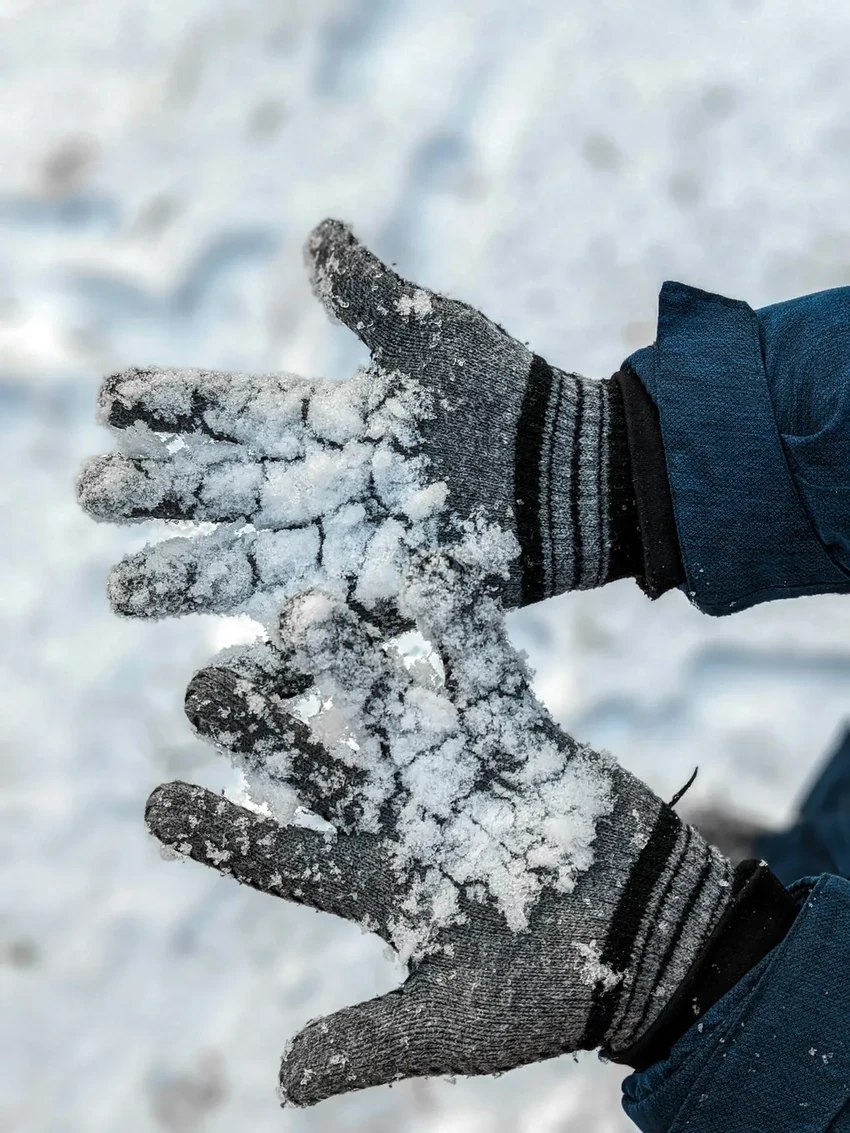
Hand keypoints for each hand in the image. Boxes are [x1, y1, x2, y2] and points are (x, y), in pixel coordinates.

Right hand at [77, 221, 637, 625]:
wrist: (569, 473)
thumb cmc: (506, 397)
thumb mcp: (436, 334)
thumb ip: (372, 294)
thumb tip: (316, 234)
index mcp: (326, 420)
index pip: (233, 411)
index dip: (173, 406)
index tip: (110, 402)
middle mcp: (321, 487)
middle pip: (222, 491)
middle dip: (156, 493)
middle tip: (91, 492)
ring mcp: (345, 548)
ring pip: (250, 563)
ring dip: (187, 576)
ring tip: (120, 588)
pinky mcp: (381, 600)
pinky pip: (317, 624)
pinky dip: (274, 645)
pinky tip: (220, 666)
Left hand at [145, 556, 731, 1106]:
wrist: (651, 945)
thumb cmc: (551, 994)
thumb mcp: (457, 1022)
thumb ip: (374, 1039)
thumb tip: (283, 1083)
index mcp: (375, 883)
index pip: (280, 854)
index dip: (222, 829)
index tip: (157, 802)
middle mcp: (403, 816)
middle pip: (318, 763)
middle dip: (265, 726)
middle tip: (205, 685)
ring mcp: (458, 770)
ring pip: (389, 708)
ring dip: (348, 666)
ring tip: (299, 615)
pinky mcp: (521, 738)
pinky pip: (487, 682)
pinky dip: (464, 638)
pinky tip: (429, 578)